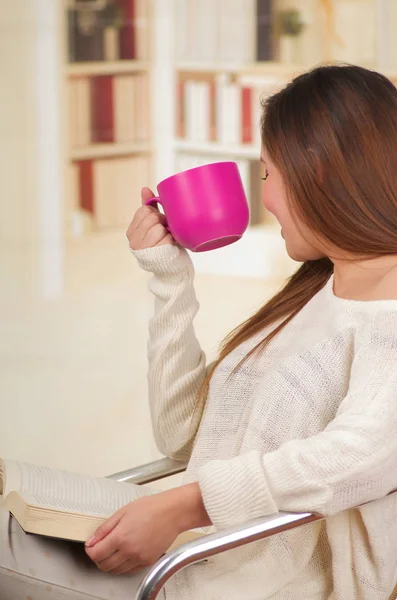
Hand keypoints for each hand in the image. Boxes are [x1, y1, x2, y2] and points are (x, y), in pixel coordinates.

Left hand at [85, 484, 210, 574]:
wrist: (172, 513)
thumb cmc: (151, 508)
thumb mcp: (123, 512)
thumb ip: (105, 528)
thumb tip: (91, 541)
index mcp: (121, 537)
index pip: (96, 554)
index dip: (90, 550)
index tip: (91, 545)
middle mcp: (129, 551)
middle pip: (104, 565)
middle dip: (98, 558)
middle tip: (100, 548)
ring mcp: (139, 558)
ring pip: (116, 570)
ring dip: (110, 563)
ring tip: (113, 549)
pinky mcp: (147, 562)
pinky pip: (129, 570)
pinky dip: (123, 565)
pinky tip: (125, 553)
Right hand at [126, 187, 174, 250]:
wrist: (172, 267)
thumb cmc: (162, 243)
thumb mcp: (154, 224)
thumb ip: (148, 207)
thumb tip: (144, 189)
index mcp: (131, 232)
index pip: (143, 210)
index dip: (154, 212)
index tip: (159, 221)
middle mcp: (134, 241)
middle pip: (152, 217)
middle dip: (162, 221)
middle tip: (165, 230)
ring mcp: (144, 249)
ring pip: (159, 227)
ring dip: (167, 231)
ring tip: (167, 238)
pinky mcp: (156, 255)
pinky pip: (167, 238)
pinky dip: (172, 240)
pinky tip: (170, 245)